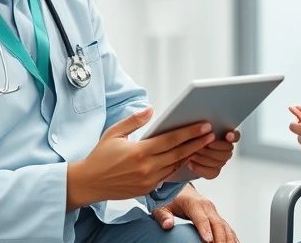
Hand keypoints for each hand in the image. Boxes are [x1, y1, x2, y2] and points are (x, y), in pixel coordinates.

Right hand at [68, 108, 214, 208]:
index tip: (204, 126)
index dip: (190, 132)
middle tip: (211, 134)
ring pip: (175, 165)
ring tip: (203, 144)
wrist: (89, 183)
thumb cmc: (100, 156)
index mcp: (139, 151)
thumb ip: (134, 120)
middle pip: (178, 153)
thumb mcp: (114, 133)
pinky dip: (177, 166)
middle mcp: (146, 167)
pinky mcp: (147, 189)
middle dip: (197, 143)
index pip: (171, 140)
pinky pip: (167, 176)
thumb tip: (151, 110)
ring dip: (190, 155)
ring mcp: (148, 180)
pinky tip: (185, 157)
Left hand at [152, 184, 238, 242]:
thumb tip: (167, 224)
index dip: (205, 229)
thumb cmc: (172, 198)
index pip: (201, 218)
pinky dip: (232, 237)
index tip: (208, 241)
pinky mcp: (217, 218)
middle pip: (217, 223)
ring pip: (225, 226)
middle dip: (220, 238)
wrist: (181, 190)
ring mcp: (214, 212)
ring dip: (228, 239)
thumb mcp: (162, 206)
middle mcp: (208, 207)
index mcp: (195, 203)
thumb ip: (163, 216)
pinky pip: (227, 228)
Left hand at [187, 130, 239, 178]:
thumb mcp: (197, 131)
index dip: (233, 136)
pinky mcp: (214, 171)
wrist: (183, 152)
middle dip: (213, 148)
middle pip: (228, 151)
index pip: (235, 136)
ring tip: (192, 154)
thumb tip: (204, 126)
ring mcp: (221, 161)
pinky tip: (190, 163)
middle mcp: (226, 150)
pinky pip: (211, 173)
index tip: (228, 135)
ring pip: (219, 162)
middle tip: (201, 145)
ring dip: (204, 158)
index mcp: (225, 137)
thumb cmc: (192, 138)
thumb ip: (204, 128)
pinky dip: (200, 168)